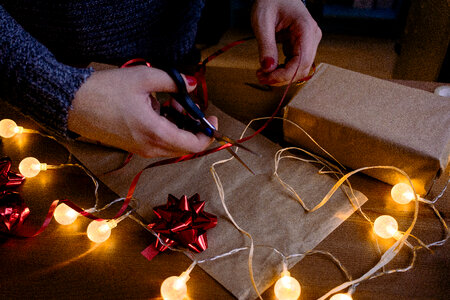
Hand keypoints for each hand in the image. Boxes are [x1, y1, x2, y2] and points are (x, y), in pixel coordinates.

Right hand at [68, 66, 217, 156]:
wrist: (72, 104)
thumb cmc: (105, 91)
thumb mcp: (143, 78)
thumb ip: (173, 82)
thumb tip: (193, 84)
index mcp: (156, 133)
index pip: (195, 145)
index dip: (208, 133)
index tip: (212, 118)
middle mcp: (150, 148)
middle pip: (185, 146)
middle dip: (192, 126)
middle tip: (184, 103)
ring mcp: (140, 150)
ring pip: (172, 144)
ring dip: (178, 126)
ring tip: (168, 102)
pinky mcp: (132, 147)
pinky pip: (158, 142)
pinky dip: (165, 129)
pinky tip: (155, 108)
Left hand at [251, 0, 321, 85]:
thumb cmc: (270, 1)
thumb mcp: (262, 22)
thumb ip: (265, 45)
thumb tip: (268, 68)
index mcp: (305, 29)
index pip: (302, 62)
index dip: (285, 75)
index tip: (266, 76)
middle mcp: (312, 37)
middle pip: (302, 69)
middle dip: (281, 77)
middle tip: (260, 77)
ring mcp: (309, 42)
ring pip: (299, 69)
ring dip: (281, 76)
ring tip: (262, 73)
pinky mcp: (302, 46)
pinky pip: (294, 64)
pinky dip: (281, 70)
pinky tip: (268, 68)